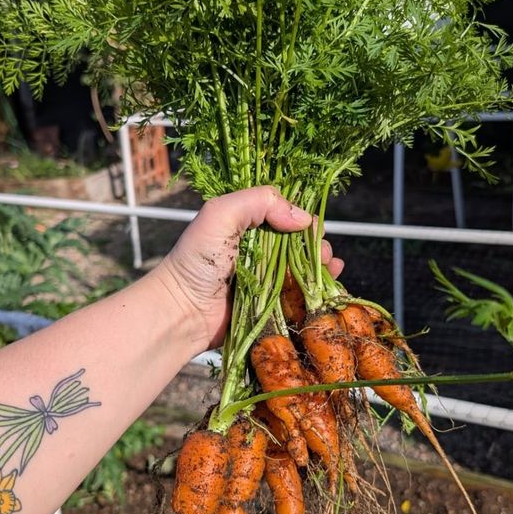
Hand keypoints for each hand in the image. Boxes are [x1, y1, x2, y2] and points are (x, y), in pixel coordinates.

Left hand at [156, 186, 343, 349]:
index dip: (302, 218)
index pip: (283, 214)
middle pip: (298, 242)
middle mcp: (257, 250)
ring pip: (303, 268)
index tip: (314, 227)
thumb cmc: (196, 260)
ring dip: (322, 265)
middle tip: (322, 252)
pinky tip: (330, 282)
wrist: (182, 311)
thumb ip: (259, 202)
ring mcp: (264, 279)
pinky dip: (317, 288)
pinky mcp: (269, 305)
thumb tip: (302, 218)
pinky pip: (299, 294)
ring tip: (330, 266)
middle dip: (316, 243)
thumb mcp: (220, 215)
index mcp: (245, 224)